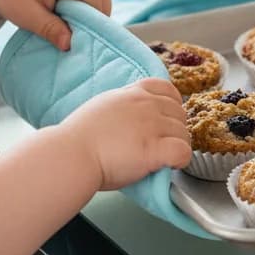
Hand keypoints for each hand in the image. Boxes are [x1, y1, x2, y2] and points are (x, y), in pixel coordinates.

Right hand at [59, 79, 191, 189]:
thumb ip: (123, 106)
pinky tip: (169, 166)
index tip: (166, 120)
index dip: (172, 105)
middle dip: (174, 130)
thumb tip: (131, 115)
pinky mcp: (155, 149)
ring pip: (184, 134)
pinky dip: (181, 160)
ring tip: (163, 159)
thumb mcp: (103, 106)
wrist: (70, 155)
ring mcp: (152, 126)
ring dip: (178, 147)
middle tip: (161, 145)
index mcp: (133, 93)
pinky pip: (183, 152)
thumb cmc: (78, 138)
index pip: (167, 89)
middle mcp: (146, 105)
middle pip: (180, 113)